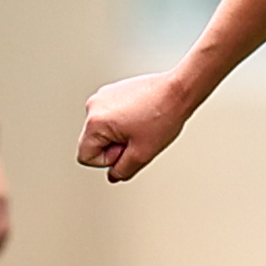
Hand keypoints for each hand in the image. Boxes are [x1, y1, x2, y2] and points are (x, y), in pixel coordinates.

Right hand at [77, 71, 192, 182]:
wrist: (178, 91)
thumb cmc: (163, 115)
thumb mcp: (142, 154)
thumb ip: (123, 170)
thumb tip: (114, 175)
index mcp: (95, 121)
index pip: (87, 157)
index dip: (109, 160)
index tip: (128, 149)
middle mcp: (94, 105)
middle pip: (94, 142)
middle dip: (114, 145)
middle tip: (137, 138)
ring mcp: (103, 96)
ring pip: (103, 129)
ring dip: (120, 133)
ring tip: (142, 125)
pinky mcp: (113, 91)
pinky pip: (111, 115)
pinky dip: (124, 120)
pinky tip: (143, 116)